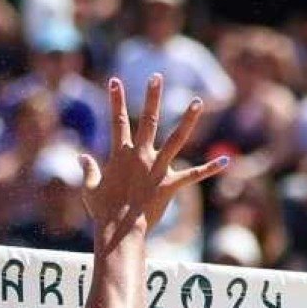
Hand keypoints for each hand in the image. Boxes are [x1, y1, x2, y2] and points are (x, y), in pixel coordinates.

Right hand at [81, 75, 228, 235]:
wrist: (119, 230)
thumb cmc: (103, 211)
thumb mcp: (90, 188)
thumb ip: (87, 170)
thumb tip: (81, 157)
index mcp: (121, 155)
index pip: (117, 121)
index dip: (115, 99)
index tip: (115, 80)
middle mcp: (141, 157)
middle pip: (148, 121)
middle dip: (152, 98)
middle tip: (156, 77)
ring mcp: (157, 169)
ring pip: (176, 139)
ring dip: (188, 120)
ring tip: (197, 102)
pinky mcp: (169, 185)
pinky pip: (193, 176)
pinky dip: (209, 169)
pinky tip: (225, 161)